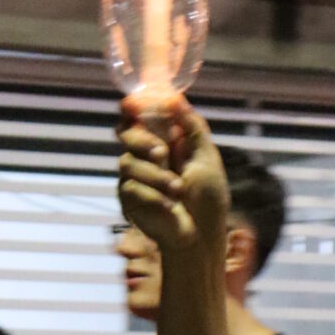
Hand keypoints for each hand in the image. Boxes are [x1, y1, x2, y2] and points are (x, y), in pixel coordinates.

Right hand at [117, 100, 230, 255]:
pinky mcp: (128, 198)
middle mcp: (146, 154)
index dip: (133, 106)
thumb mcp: (207, 160)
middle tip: (162, 153)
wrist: (201, 236)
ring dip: (156, 176)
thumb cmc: (208, 199)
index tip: (132, 104)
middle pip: (126, 133)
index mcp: (166, 140)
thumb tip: (177, 98)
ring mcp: (135, 176)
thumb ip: (193, 128)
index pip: (142, 115)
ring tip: (178, 190)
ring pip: (127, 162)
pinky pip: (130, 188)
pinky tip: (169, 206)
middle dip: (141, 140)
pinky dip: (153, 196)